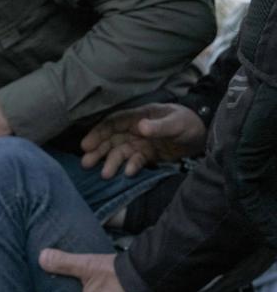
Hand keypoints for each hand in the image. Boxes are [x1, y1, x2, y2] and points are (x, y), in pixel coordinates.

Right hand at [80, 103, 206, 178]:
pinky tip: (127, 173)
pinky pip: (134, 161)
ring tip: (104, 174)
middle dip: (98, 150)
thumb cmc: (189, 123)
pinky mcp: (146, 155)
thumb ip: (158, 126)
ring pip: (119, 152)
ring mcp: (140, 143)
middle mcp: (135, 129)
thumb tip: (140, 127)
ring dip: (110, 162)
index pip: (113, 123)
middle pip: (111, 139)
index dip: (99, 133)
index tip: (86, 145)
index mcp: (139, 116)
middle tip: (86, 163)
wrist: (204, 135)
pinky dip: (129, 167)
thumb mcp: (176, 123)